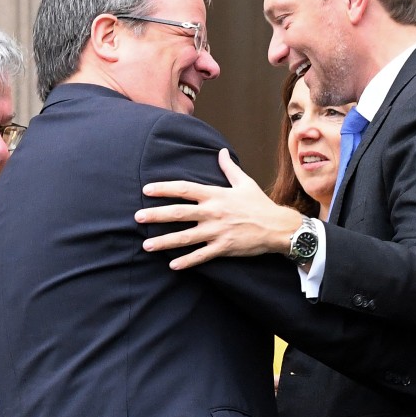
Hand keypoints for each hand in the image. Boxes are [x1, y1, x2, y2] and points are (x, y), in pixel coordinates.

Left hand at [136, 149, 303, 269]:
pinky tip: (172, 265)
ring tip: (146, 245)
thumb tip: (221, 152)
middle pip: (178, 213)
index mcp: (216, 195)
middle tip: (137, 217)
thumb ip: (229, 168)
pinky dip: (186, 261)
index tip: (147, 189)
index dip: (164, 188)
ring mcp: (217, 231)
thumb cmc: (260, 204)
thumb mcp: (245, 182)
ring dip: (164, 241)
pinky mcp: (223, 248)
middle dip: (156, 215)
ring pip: (185, 237)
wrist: (278, 227)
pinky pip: (201, 256)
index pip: (184, 189)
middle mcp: (213, 212)